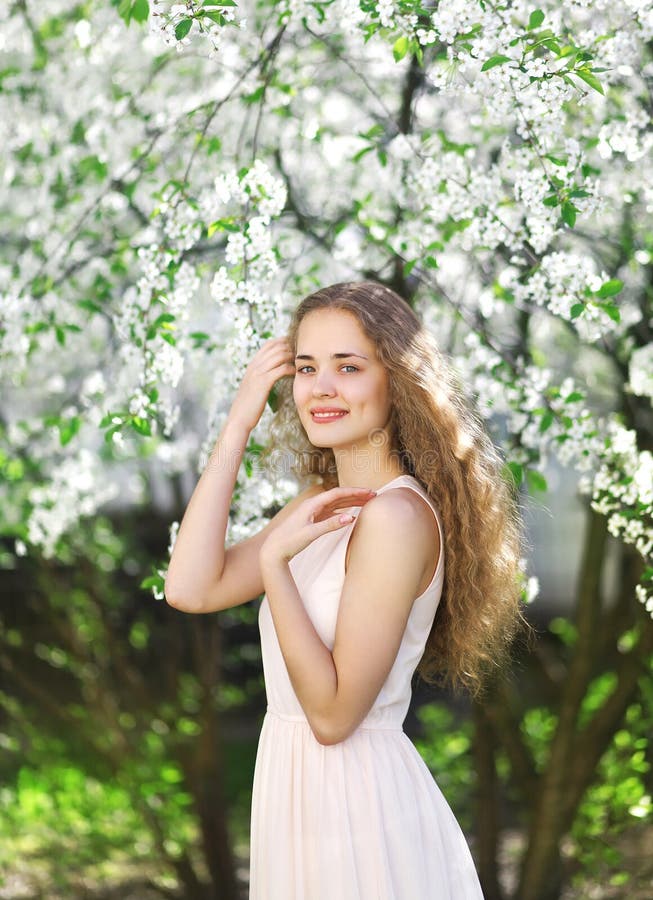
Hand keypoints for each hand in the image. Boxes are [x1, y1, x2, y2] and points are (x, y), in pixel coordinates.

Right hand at [228, 337, 294, 431]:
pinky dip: (291, 369)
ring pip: (280, 355)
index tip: (294, 349)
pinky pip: (281, 369)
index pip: (269, 344)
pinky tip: (295, 374)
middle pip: (276, 347)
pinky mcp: (263, 382)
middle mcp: (254, 366)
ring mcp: (258, 373)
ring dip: (292, 357)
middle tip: (300, 357)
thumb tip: (273, 373)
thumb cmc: (248, 405)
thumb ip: (261, 376)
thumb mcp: (253, 386)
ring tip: (299, 364)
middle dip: (290, 348)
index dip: (283, 342)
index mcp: (252, 365)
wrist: (239, 417)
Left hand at [260, 486, 376, 565]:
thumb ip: (331, 525)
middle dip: (356, 494)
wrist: (273, 550)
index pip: (337, 493)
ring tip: (367, 501)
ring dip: (351, 501)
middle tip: (374, 495)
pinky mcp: (313, 520)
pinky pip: (332, 511)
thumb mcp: (311, 534)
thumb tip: (352, 517)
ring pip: (336, 503)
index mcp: (312, 504)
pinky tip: (352, 512)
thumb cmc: (290, 541)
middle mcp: (313, 505)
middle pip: (338, 496)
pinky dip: (344, 510)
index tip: (370, 492)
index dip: (355, 492)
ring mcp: (313, 512)